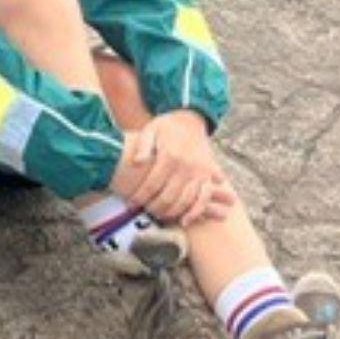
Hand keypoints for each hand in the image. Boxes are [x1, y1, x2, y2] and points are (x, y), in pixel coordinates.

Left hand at [112, 109, 236, 226]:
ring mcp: (199, 171)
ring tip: (159, 215)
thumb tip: (136, 162)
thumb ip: (142, 146)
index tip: (131, 203)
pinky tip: (185, 220)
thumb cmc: (166, 126)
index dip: (140, 196)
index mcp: (170, 155)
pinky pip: (203, 198)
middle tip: (144, 211)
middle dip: (154, 207)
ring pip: (186, 201)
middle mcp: (186, 165)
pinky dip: (196, 212)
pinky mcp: (208, 175)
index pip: (152, 183)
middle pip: (168, 196)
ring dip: (172, 212)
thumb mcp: (150, 129)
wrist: (191, 118)